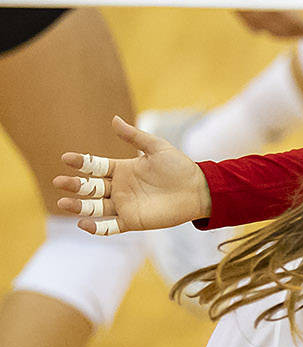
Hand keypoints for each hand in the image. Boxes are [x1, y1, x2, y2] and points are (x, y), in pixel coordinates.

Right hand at [53, 116, 212, 233]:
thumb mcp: (157, 148)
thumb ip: (135, 136)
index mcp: (122, 169)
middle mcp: (120, 187)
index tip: (67, 158)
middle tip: (59, 181)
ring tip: (62, 203)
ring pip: (95, 206)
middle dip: (74, 185)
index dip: (81, 162)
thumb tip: (113, 119)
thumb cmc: (180, 167)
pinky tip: (83, 223)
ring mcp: (124, 205)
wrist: (199, 190)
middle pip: (90, 187)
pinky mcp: (132, 221)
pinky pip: (110, 227)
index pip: (95, 166)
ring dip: (78, 206)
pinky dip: (96, 227)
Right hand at [169, 0, 302, 37]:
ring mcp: (246, 15)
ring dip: (289, 33)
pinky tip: (278, 26)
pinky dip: (271, 29)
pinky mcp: (240, 13)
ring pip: (271, 32)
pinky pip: (258, 28)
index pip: (292, 23)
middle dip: (302, 34)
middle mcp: (255, 13)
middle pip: (283, 32)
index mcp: (266, 3)